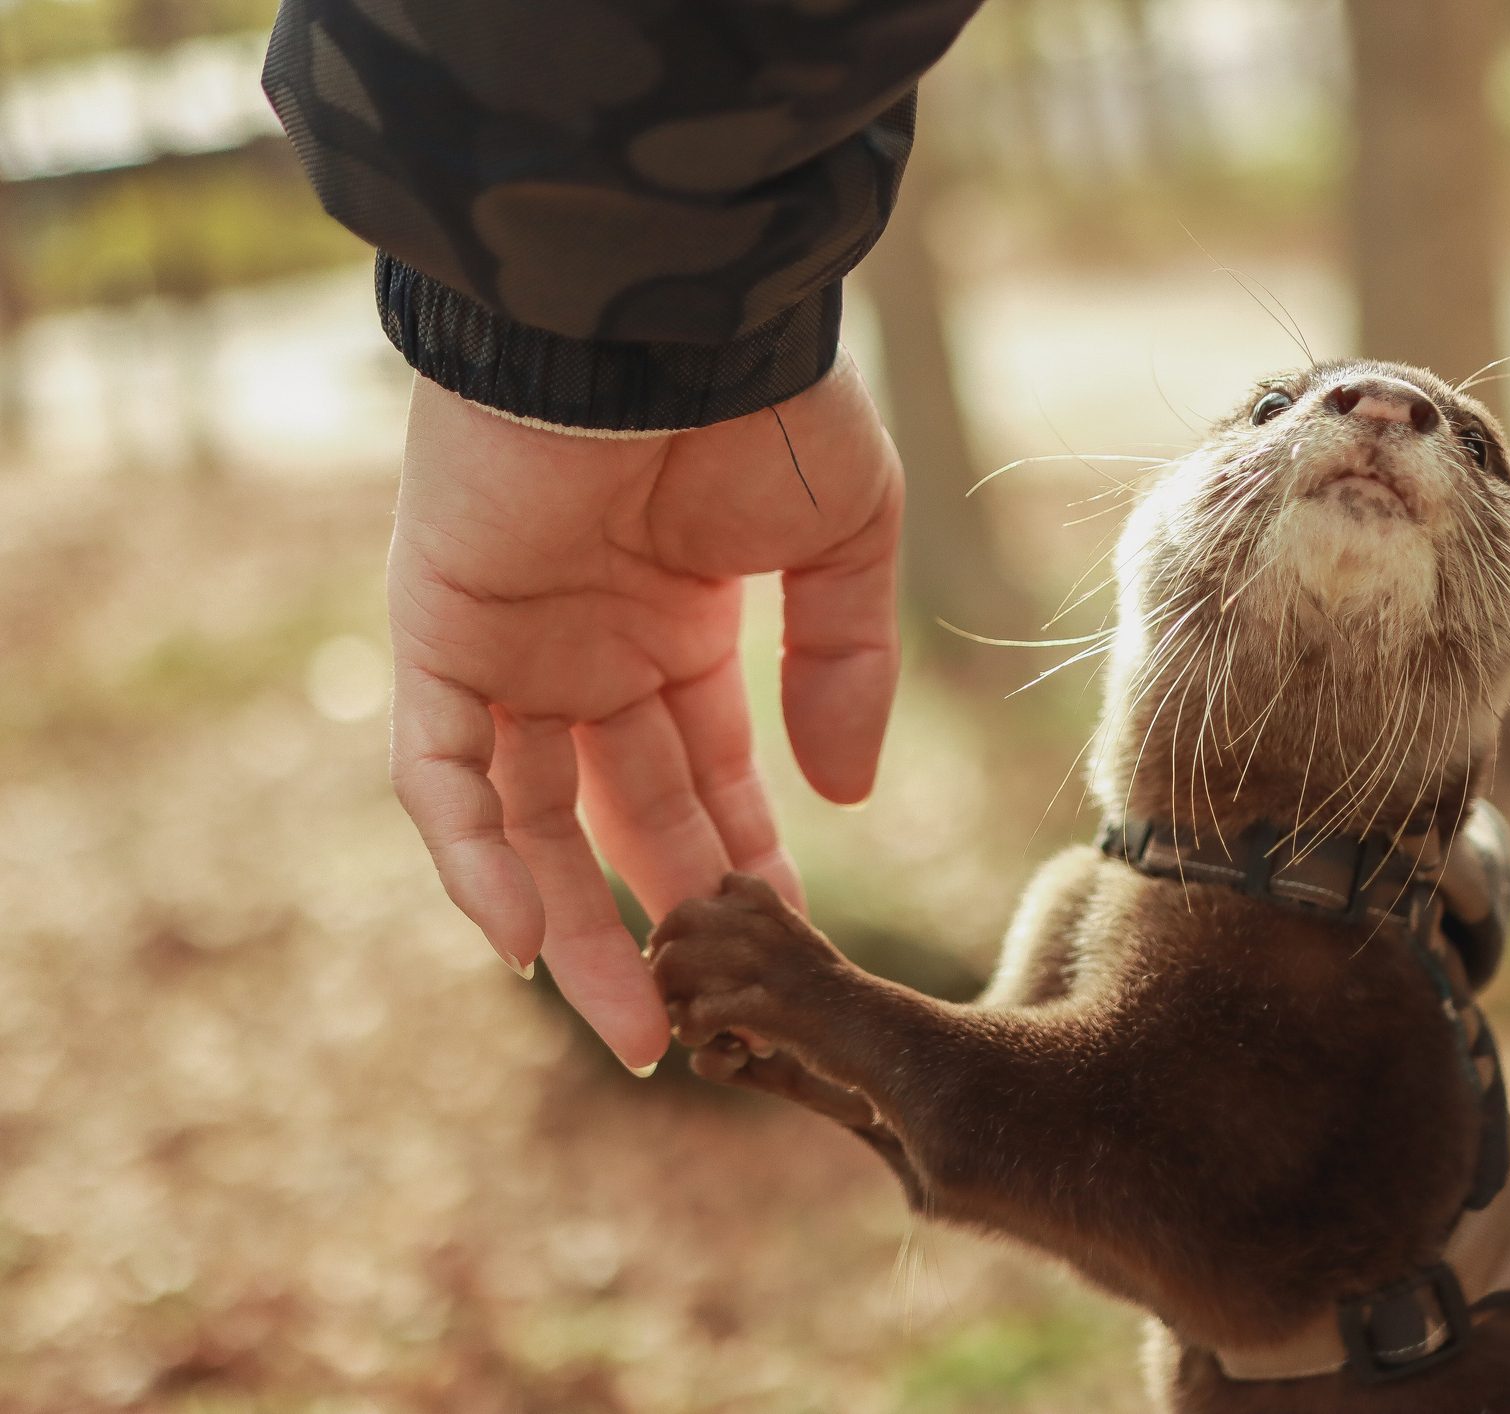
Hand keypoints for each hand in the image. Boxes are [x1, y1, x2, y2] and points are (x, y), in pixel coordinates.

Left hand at [386, 356, 901, 1071]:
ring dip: (572, 923)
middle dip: (667, 919)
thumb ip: (842, 662)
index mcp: (680, 625)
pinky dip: (472, 854)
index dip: (745, 860)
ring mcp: (511, 646)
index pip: (708, 773)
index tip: (785, 946)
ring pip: (528, 819)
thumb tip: (846, 794)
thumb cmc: (764, 401)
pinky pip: (441, 770)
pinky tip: (526, 940)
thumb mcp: (845, 539)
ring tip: (635, 1027)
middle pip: (621, 816)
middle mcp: (590, 649)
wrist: (655, 308)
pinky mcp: (438, 631)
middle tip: (702, 1027)